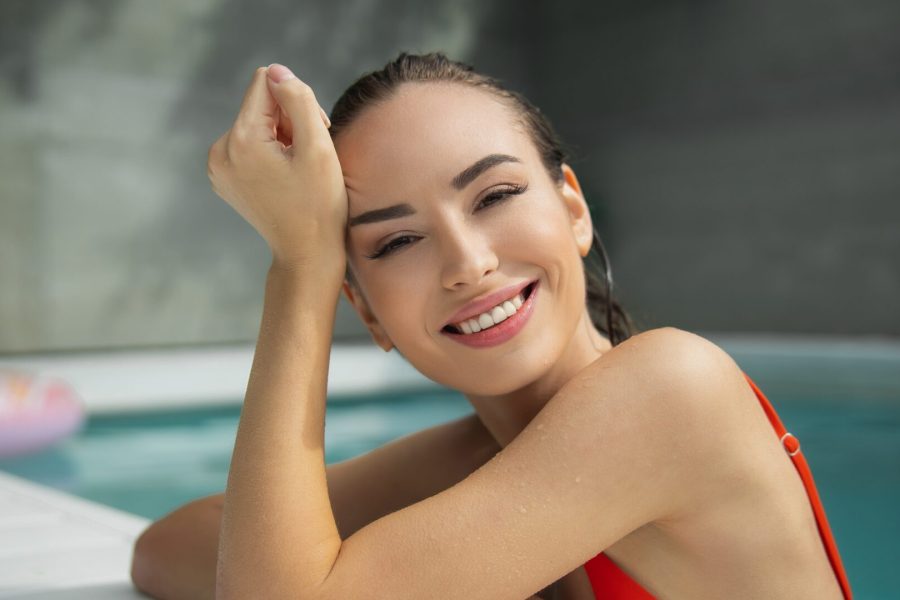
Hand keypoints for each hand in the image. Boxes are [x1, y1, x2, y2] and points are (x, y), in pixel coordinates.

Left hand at [207, 64, 347, 271]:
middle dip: (288, 122)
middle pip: (260, 103)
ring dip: (281, 138)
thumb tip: (276, 72)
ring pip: (256, 123)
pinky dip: (270, 153)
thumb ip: (298, 99)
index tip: (310, 134)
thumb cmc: (318, 204)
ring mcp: (218, 167)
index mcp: (240, 140)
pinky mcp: (224, 177)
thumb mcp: (318, 147)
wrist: (306, 252)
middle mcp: (220, 151)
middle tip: (306, 157)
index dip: (296, 102)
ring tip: (296, 170)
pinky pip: (249, 144)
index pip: (267, 83)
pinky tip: (284, 178)